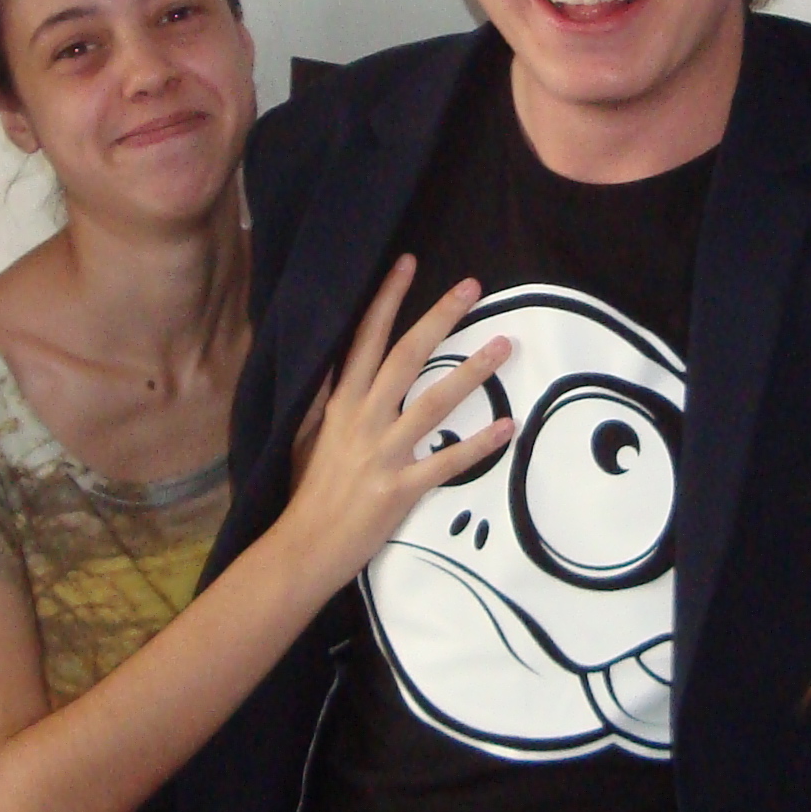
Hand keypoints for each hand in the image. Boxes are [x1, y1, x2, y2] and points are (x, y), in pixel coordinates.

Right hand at [270, 256, 517, 589]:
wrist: (303, 548)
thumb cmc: (309, 494)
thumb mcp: (310, 437)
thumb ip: (329, 402)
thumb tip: (340, 367)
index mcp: (340, 404)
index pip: (364, 340)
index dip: (387, 300)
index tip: (407, 263)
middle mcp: (363, 420)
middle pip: (406, 356)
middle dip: (439, 318)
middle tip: (471, 288)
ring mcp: (384, 454)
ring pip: (434, 402)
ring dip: (472, 371)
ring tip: (504, 345)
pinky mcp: (401, 489)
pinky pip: (448, 462)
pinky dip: (479, 444)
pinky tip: (507, 426)